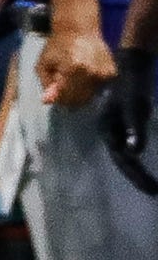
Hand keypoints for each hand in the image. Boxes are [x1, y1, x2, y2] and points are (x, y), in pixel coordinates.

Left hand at [38, 18, 114, 108]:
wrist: (79, 30)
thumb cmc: (57, 47)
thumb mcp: (43, 64)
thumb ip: (46, 83)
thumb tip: (48, 102)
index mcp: (73, 69)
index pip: (66, 97)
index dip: (58, 99)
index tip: (54, 94)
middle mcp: (92, 72)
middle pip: (80, 99)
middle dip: (69, 97)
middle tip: (62, 86)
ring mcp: (104, 73)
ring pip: (90, 95)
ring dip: (80, 92)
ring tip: (73, 75)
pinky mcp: (112, 72)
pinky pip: (98, 88)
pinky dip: (90, 85)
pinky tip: (85, 72)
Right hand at [102, 47, 157, 194]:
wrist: (133, 67)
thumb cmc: (132, 86)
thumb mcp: (134, 107)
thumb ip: (135, 129)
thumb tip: (134, 153)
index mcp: (107, 130)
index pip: (122, 159)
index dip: (136, 175)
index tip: (152, 190)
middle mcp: (110, 133)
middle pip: (123, 161)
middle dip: (138, 177)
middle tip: (154, 192)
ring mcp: (117, 129)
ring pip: (126, 155)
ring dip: (138, 170)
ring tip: (151, 184)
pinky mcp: (125, 126)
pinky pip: (131, 146)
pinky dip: (138, 157)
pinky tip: (145, 162)